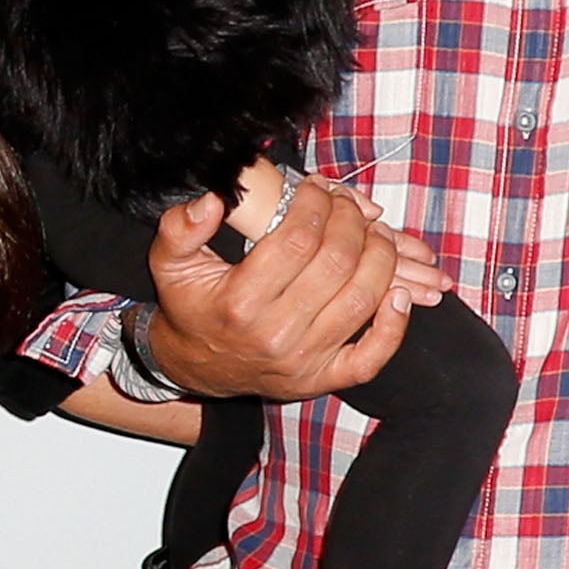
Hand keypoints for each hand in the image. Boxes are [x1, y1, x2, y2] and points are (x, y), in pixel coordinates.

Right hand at [138, 181, 423, 400]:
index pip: (298, 240)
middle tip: (347, 206)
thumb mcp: (171, 264)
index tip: (317, 189)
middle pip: (338, 264)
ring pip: (363, 299)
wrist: (195, 367)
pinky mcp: (323, 379)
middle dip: (351, 222)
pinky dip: (394, 325)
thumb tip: (214, 200)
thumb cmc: (191, 307)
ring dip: (380, 257)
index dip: (316, 205)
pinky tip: (397, 294)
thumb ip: (181, 228)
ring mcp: (304, 361)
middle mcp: (275, 334)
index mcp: (239, 302)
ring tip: (374, 233)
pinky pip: (373, 356)